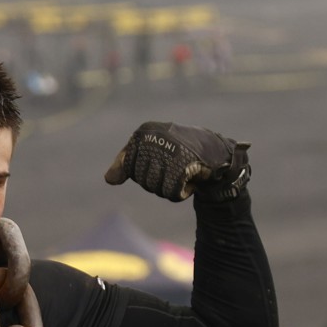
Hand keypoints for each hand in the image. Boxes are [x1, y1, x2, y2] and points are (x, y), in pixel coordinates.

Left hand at [104, 121, 250, 201]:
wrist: (217, 153)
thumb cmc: (179, 153)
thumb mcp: (149, 154)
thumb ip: (126, 164)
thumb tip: (108, 180)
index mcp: (142, 133)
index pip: (128, 167)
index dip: (143, 173)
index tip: (159, 164)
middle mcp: (154, 137)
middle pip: (142, 179)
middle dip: (157, 182)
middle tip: (174, 169)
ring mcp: (170, 149)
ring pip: (156, 188)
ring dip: (170, 187)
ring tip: (183, 172)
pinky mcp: (185, 163)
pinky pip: (172, 193)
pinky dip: (182, 192)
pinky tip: (191, 178)